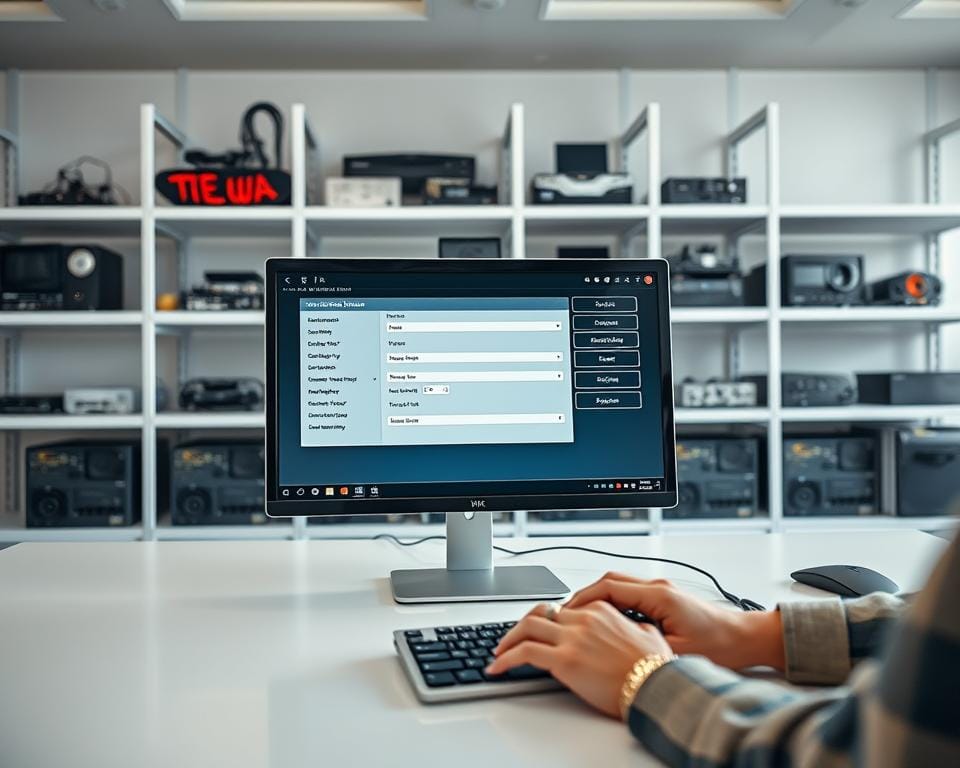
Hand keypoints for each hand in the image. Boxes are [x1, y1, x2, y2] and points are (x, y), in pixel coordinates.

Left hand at [487, 601, 673, 718]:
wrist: (656, 687)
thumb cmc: (655, 669)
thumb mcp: (649, 636)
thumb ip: (635, 628)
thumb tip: (635, 630)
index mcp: (601, 611)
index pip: (562, 609)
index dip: (546, 621)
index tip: (538, 631)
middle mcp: (583, 619)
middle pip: (540, 614)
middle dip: (521, 626)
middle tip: (512, 639)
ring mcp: (572, 638)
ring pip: (526, 628)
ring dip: (508, 640)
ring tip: (498, 653)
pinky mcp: (564, 661)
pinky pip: (524, 653)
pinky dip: (505, 658)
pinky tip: (497, 667)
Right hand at [563, 572, 784, 671]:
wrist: (744, 638)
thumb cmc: (720, 645)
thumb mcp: (676, 652)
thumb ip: (642, 644)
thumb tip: (610, 649)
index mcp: (659, 596)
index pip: (609, 587)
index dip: (583, 599)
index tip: (566, 612)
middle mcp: (658, 587)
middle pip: (610, 581)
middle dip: (584, 597)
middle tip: (565, 615)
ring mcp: (661, 591)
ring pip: (619, 586)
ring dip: (598, 600)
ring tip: (581, 619)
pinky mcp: (664, 599)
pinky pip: (630, 595)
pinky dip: (613, 604)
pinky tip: (606, 622)